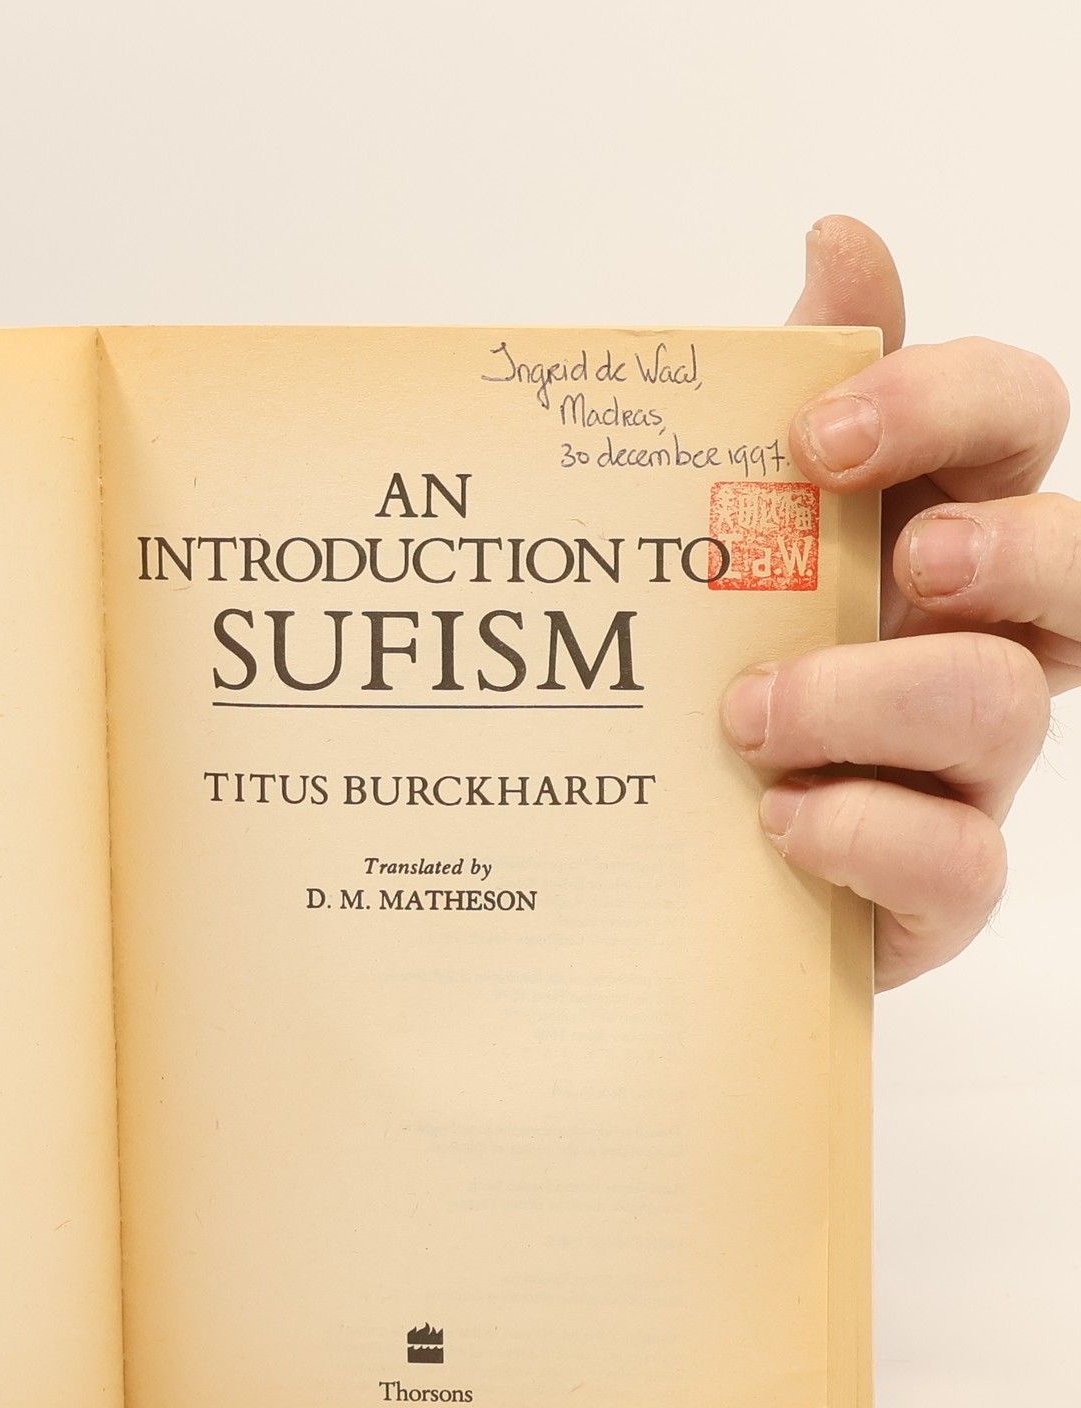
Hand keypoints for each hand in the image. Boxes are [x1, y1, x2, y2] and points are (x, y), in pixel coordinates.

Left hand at [722, 215, 1070, 986]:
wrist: (654, 864)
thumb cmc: (705, 677)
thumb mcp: (727, 534)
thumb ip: (791, 396)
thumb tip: (840, 238)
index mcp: (937, 526)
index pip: (1013, 422)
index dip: (948, 402)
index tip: (818, 432)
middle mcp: (979, 639)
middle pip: (1077, 557)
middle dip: (1000, 545)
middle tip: (903, 561)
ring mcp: (965, 769)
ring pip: (1003, 709)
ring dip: (870, 698)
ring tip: (745, 715)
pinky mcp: (933, 886)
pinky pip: (959, 862)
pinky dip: (860, 833)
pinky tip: (772, 817)